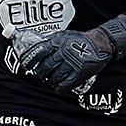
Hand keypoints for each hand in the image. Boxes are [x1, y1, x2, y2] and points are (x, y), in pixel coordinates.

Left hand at [4, 16, 125, 95]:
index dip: (29, 61)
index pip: (37, 52)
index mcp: (56, 42)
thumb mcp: (63, 36)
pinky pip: (65, 85)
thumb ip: (51, 43)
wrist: (100, 43)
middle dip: (40, 73)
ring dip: (49, 81)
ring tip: (49, 81)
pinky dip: (60, 89)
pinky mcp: (78, 73)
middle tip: (40, 75)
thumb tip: (37, 51)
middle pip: (44, 67)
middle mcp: (62, 52)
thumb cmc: (80, 39)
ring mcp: (71, 63)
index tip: (25, 65)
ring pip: (53, 77)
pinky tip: (58, 89)